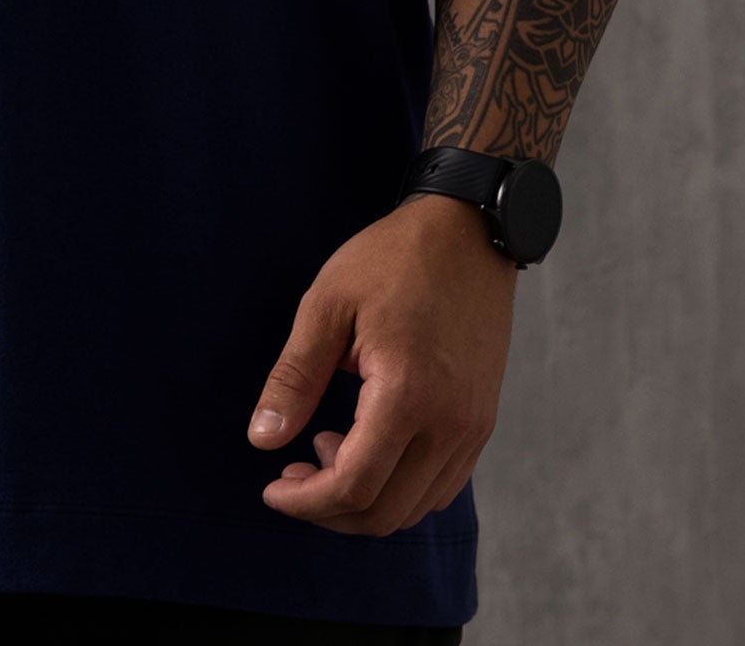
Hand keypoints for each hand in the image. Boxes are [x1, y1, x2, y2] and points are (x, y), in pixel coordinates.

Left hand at [245, 191, 516, 534]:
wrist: (468, 231)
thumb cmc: (392, 259)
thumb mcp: (327, 305)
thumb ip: (295, 378)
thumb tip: (262, 441)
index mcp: (406, 394)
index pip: (353, 486)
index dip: (306, 502)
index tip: (272, 488)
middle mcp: (449, 423)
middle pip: (385, 512)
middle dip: (330, 509)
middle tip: (294, 471)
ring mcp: (473, 427)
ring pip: (415, 507)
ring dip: (366, 499)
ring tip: (329, 445)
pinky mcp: (482, 421)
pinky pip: (441, 485)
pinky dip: (399, 486)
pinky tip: (369, 444)